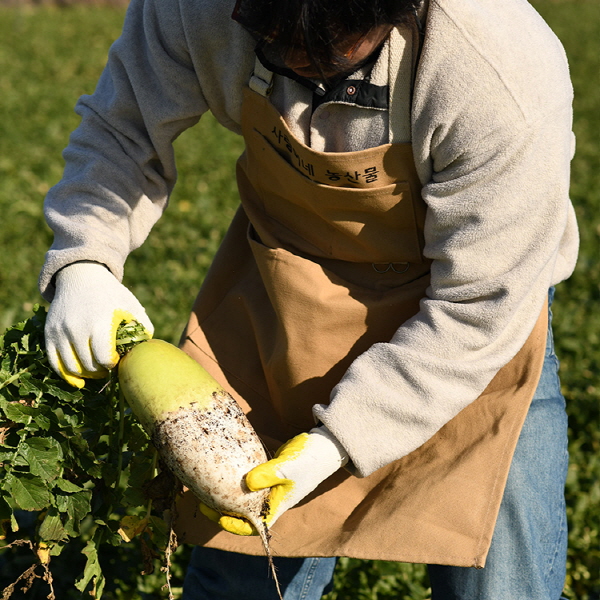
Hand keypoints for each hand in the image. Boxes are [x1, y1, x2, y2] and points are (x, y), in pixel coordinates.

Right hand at [45, 261, 153, 387]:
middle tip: (108, 368)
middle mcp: (77, 329)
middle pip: (89, 366)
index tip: (118, 359)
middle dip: (101, 372)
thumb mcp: (132, 306)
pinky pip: (54, 362)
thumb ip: (143, 328)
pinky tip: (78, 379)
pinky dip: (65, 374)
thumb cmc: (112, 294)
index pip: (105, 359)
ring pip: (71, 368)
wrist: (81, 276)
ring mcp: (61, 331)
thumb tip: (146, 350)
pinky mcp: (49, 333)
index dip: (113, 364)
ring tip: (96, 371)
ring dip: (85, 375)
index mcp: (100, 323)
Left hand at [208, 426, 348, 535]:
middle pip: (241, 514)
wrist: (322, 447)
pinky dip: (234, 481)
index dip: (232, 525)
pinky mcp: (266, 474)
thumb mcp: (288, 467)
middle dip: (221, 511)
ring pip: (242, 498)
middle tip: (202, 500)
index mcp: (276, 506)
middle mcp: (270, 501)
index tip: (216, 514)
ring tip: (206, 488)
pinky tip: (221, 472)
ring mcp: (268, 487)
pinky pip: (247, 483)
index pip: (251, 526)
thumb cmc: (308, 460)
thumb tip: (246, 482)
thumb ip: (268, 475)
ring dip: (225, 496)